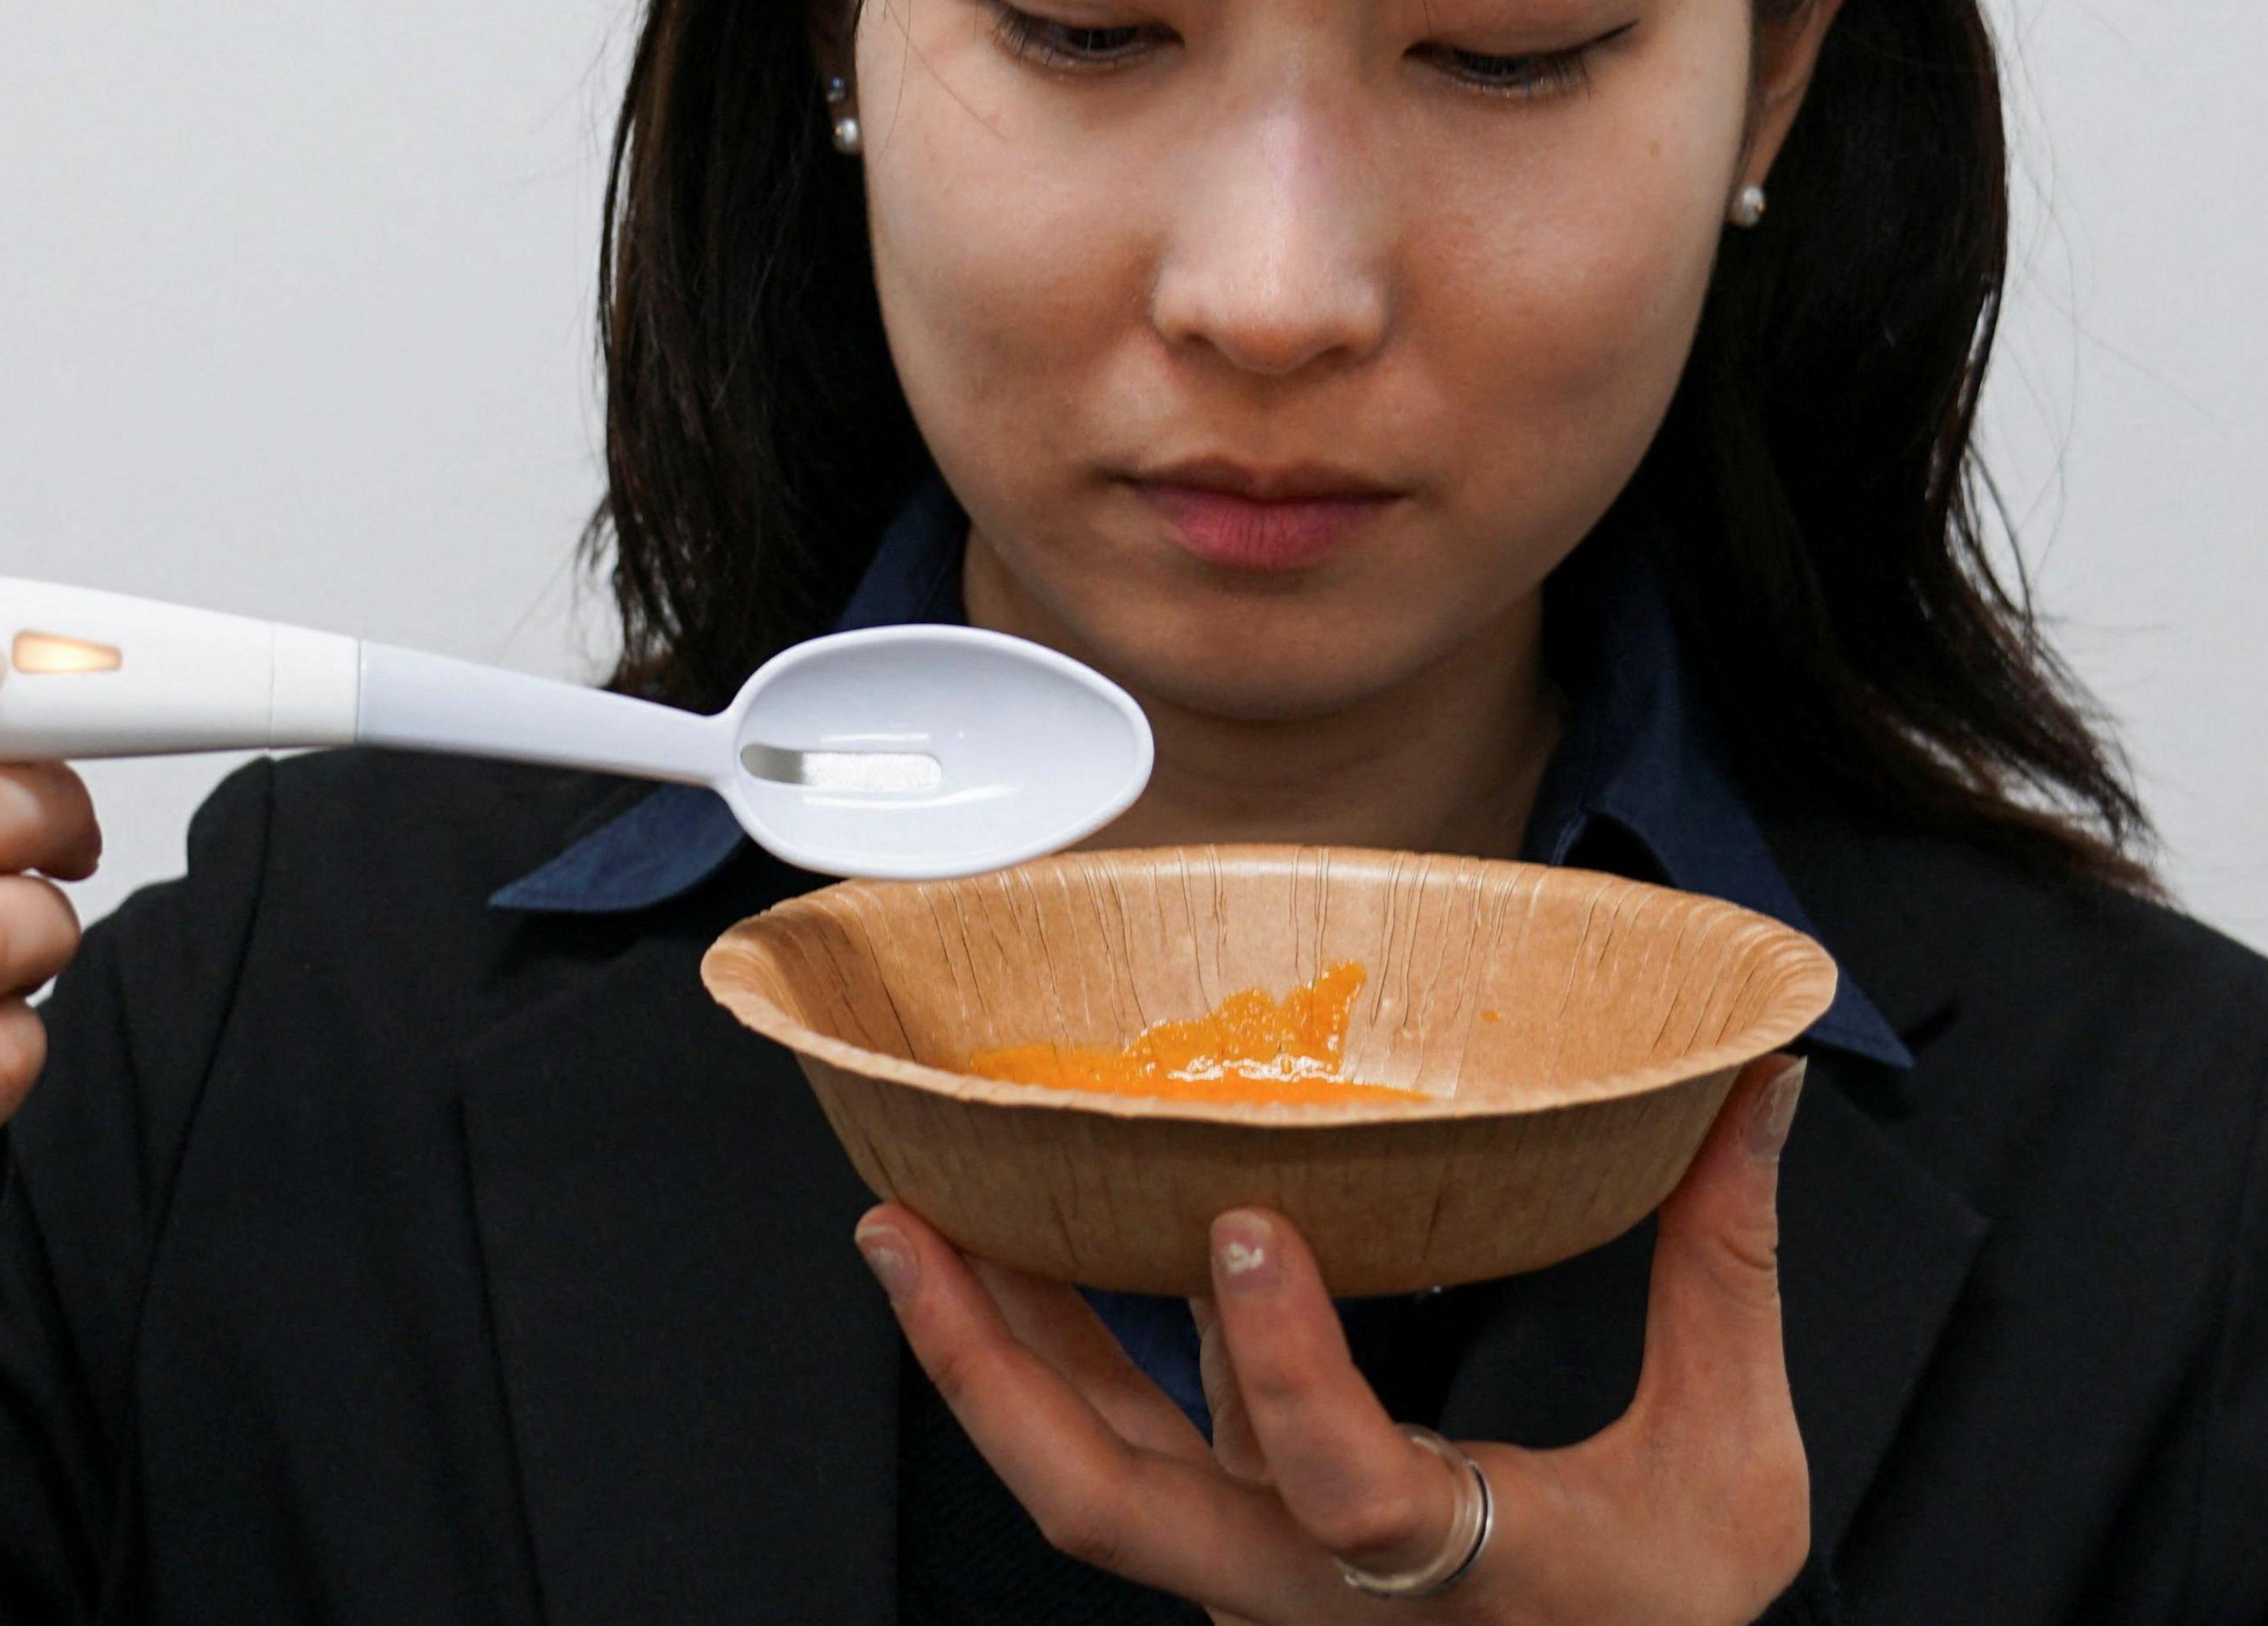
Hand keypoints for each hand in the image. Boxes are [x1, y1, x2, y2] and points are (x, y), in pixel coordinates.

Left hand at [855, 1054, 1813, 1623]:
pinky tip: (1009, 1253)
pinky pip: (1119, 1443)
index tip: (1249, 1222)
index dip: (1283, 1362)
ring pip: (1085, 1473)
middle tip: (910, 1228)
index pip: (1337, 1483)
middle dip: (990, 1365)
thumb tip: (1757, 1094)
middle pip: (1104, 1500)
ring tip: (909, 1221)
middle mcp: (1308, 1586)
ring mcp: (1252, 1571)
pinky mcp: (1235, 1541)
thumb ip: (1726, 1272)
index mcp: (1445, 1570)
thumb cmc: (1666, 1609)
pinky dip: (1052, 1352)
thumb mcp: (1732, 1463)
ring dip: (988, 1349)